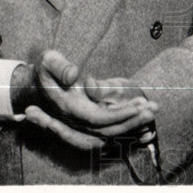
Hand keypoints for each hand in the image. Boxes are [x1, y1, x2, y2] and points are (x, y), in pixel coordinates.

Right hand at [13, 50, 158, 150]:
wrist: (38, 82)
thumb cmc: (47, 68)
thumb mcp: (48, 60)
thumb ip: (60, 66)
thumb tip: (74, 75)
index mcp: (69, 108)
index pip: (97, 118)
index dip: (119, 115)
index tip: (139, 105)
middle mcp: (77, 121)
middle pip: (108, 130)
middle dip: (133, 120)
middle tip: (154, 109)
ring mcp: (83, 124)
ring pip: (111, 132)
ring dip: (134, 124)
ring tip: (154, 110)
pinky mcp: (90, 121)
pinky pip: (111, 131)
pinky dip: (128, 127)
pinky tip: (146, 120)